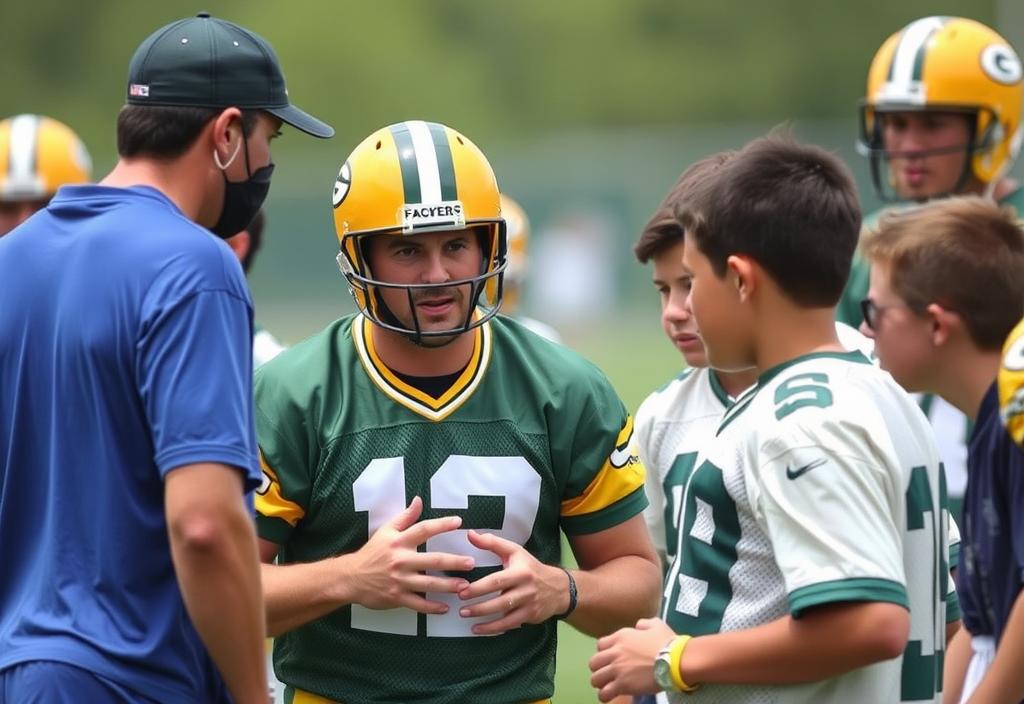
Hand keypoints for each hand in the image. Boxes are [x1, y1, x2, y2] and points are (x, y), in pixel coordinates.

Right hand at [344, 496, 473, 613]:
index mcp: (399, 541)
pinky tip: (445, 608)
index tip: (459, 522)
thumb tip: (419, 500)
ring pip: (428, 584)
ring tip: (465, 586)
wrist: (350, 577)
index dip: (441, 525)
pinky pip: (418, 604)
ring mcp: (399, 580)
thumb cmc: (372, 552)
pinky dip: (432, 607)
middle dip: (453, 562)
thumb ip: (405, 516)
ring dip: (448, 586)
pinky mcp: (397, 597)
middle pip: (432, 559)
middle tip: (471, 562)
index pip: (423, 530)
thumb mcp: (386, 530)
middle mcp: (401, 560)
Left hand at [455, 530, 569, 634]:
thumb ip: (492, 543)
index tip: (462, 592)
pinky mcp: (530, 617)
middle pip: (500, 601)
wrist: (558, 587)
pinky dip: (494, 629)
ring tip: (467, 620)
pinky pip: (510, 625)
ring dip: (485, 621)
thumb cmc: (530, 567)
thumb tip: (470, 534)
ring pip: (505, 616)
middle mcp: (526, 590)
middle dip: (480, 607)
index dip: (479, 588)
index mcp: (520, 572)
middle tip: (461, 610)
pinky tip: (480, 630)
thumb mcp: (514, 551)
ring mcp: (529, 605)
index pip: (497, 581)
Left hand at [589, 617, 676, 701]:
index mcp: (621, 637)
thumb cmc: (668, 642)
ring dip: (601, 683)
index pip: (600, 645)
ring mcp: (617, 669)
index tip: (612, 658)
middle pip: (594, 662)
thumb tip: (638, 626)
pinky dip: (605, 696)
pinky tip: (611, 695)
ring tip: (609, 686)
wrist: (675, 660)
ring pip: (595, 679)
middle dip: (599, 668)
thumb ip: (644, 624)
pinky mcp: (622, 685)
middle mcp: (615, 652)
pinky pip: (604, 693)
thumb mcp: (656, 625)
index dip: (604, 652)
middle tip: (609, 673)